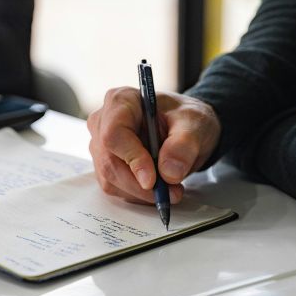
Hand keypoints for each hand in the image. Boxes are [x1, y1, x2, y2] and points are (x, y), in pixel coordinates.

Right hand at [87, 87, 220, 203]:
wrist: (185, 128)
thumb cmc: (185, 118)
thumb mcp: (195, 124)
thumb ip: (184, 144)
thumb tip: (169, 172)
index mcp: (121, 101)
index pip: (114, 133)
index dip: (132, 159)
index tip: (152, 180)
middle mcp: (103, 122)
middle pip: (109, 161)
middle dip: (140, 184)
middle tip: (171, 192)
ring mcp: (100, 145)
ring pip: (110, 179)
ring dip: (140, 192)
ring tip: (170, 189)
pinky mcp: (105, 165)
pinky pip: (115, 187)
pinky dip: (137, 194)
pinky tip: (157, 187)